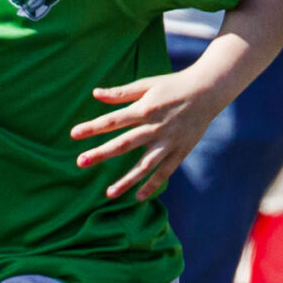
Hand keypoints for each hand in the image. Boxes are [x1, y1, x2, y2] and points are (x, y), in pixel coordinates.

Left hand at [70, 66, 233, 200]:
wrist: (208, 91)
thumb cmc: (173, 85)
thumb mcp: (147, 84)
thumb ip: (121, 93)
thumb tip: (95, 94)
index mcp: (145, 109)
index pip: (113, 120)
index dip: (92, 127)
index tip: (74, 134)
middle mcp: (155, 127)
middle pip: (124, 143)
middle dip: (101, 154)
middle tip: (80, 162)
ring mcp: (169, 141)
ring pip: (145, 165)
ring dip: (127, 180)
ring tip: (109, 194)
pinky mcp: (180, 151)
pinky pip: (165, 172)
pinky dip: (152, 184)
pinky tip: (138, 197)